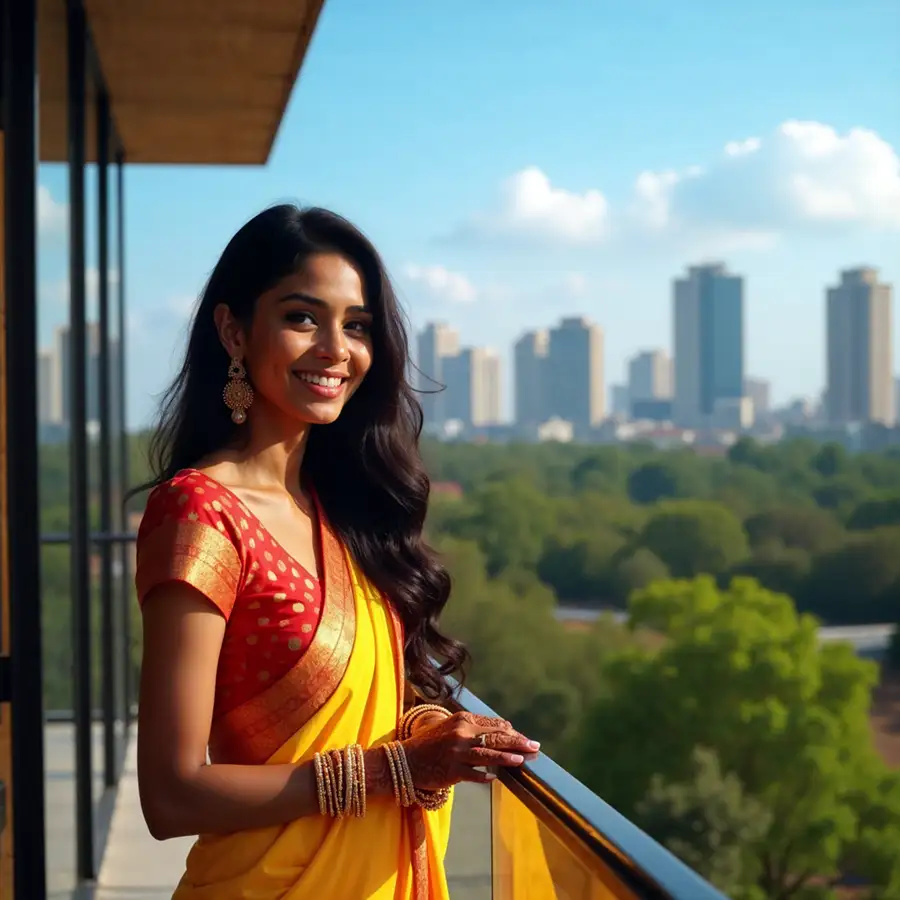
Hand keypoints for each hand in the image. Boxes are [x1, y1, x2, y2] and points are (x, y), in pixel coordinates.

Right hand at [402, 711, 538, 790]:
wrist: (406, 760)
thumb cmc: (430, 743)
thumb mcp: (452, 727)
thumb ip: (475, 726)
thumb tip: (504, 727)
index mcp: (462, 719)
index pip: (494, 725)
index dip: (512, 732)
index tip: (524, 738)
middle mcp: (461, 733)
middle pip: (496, 738)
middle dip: (517, 742)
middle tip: (534, 746)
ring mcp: (457, 752)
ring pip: (488, 755)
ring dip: (507, 758)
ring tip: (522, 760)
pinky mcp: (452, 771)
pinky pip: (474, 774)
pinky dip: (485, 776)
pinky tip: (495, 778)